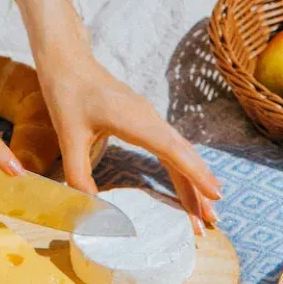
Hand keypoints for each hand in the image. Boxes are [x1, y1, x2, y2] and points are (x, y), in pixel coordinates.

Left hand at [34, 48, 221, 235]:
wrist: (68, 61)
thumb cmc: (67, 94)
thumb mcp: (67, 136)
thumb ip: (78, 174)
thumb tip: (92, 210)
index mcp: (133, 119)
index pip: (172, 150)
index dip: (194, 173)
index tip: (215, 195)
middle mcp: (148, 118)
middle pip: (183, 155)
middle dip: (199, 189)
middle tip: (212, 221)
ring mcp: (149, 118)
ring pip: (179, 152)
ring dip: (193, 181)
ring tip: (205, 212)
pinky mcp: (144, 120)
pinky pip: (170, 147)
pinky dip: (182, 168)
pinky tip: (189, 184)